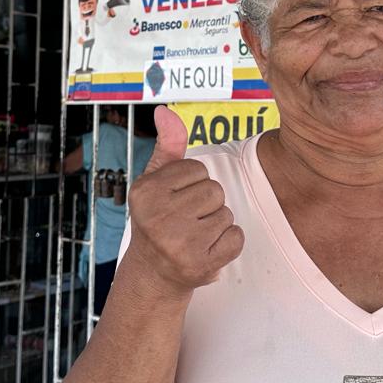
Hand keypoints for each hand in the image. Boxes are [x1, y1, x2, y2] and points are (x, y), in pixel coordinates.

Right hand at [125, 106, 243, 296]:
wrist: (153, 272)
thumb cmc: (158, 218)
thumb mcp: (156, 181)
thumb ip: (167, 145)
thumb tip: (163, 110)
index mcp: (145, 192)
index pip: (198, 169)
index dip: (193, 183)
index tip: (177, 200)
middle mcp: (158, 217)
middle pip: (214, 190)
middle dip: (207, 203)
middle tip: (187, 220)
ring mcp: (178, 243)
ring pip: (226, 213)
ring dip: (217, 224)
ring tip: (195, 235)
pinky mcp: (199, 264)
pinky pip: (236, 238)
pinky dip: (228, 243)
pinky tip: (206, 250)